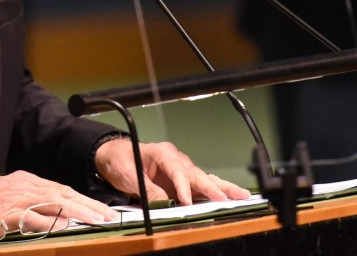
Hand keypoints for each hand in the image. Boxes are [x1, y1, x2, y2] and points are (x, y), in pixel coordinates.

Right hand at [0, 171, 119, 245]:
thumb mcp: (6, 197)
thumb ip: (29, 204)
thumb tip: (55, 217)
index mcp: (25, 180)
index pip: (62, 189)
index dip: (84, 199)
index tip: (102, 210)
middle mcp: (24, 186)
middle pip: (64, 194)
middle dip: (90, 205)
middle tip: (109, 216)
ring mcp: (16, 199)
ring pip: (56, 203)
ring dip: (79, 213)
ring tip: (97, 222)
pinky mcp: (8, 214)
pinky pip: (35, 218)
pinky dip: (52, 223)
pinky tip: (67, 228)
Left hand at [93, 138, 250, 205]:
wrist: (114, 157)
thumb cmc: (121, 161)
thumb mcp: (129, 175)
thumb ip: (147, 189)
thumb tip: (164, 203)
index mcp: (162, 153)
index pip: (177, 170)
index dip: (182, 186)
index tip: (185, 201)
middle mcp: (176, 159)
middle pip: (196, 174)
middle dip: (212, 187)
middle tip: (226, 198)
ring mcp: (181, 170)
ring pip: (204, 179)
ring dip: (222, 188)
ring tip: (242, 195)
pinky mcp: (181, 181)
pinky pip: (200, 186)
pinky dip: (215, 191)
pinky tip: (230, 196)